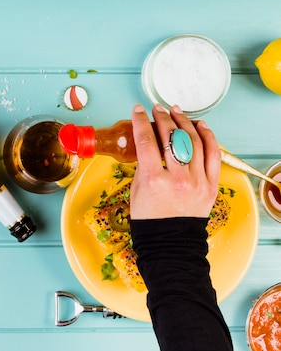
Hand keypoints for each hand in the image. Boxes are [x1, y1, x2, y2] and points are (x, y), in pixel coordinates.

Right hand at [130, 104, 220, 219]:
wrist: (170, 242)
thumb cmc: (149, 219)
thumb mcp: (137, 190)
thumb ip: (144, 165)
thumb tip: (150, 144)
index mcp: (154, 180)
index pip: (146, 141)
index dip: (141, 121)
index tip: (138, 110)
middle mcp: (177, 178)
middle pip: (171, 137)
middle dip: (162, 118)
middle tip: (157, 108)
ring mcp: (197, 181)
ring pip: (193, 141)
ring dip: (184, 122)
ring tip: (177, 112)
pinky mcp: (211, 185)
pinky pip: (213, 154)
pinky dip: (208, 136)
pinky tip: (200, 125)